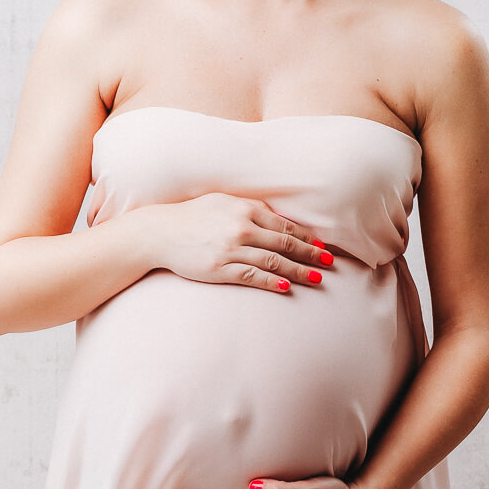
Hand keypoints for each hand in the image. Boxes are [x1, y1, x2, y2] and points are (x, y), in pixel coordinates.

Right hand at [145, 192, 333, 291]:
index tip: (322, 246)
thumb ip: (249, 208)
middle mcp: (240, 227)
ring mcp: (231, 249)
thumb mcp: (221, 202)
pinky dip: (272, 281)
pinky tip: (286, 287)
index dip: (306, 237)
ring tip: (316, 279)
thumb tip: (276, 217)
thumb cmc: (191, 216)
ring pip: (274, 261)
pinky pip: (253, 276)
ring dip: (298, 271)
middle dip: (310, 254)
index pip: (284, 224)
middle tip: (329, 263)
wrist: (160, 233)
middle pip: (285, 243)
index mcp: (243, 208)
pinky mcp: (220, 268)